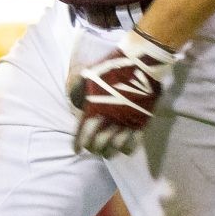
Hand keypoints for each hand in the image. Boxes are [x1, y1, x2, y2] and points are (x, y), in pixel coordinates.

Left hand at [71, 29, 177, 157]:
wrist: (140, 63)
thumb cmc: (112, 67)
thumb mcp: (89, 75)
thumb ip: (80, 89)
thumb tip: (73, 99)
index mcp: (94, 108)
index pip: (83, 134)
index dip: (78, 144)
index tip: (76, 150)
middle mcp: (109, 119)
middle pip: (98, 143)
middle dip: (93, 148)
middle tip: (92, 148)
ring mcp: (126, 122)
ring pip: (115, 147)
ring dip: (108, 152)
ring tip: (106, 153)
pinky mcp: (141, 122)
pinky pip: (133, 143)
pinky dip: (127, 149)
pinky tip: (124, 151)